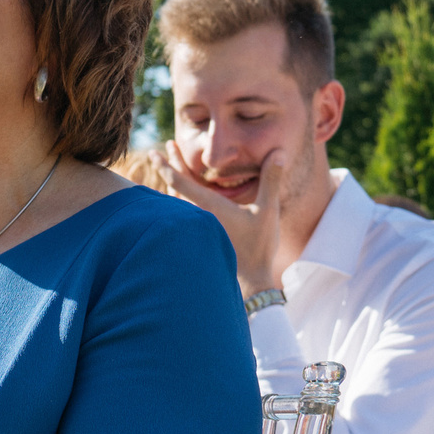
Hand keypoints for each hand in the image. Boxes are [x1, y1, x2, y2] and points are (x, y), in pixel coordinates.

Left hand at [155, 145, 288, 295]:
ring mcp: (194, 230)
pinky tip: (182, 201)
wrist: (250, 283)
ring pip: (175, 203)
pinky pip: (181, 216)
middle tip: (162, 150)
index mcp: (208, 207)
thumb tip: (279, 152)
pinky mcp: (197, 240)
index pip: (179, 181)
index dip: (165, 165)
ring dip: (173, 185)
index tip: (154, 153)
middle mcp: (195, 217)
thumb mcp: (267, 212)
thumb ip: (271, 180)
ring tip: (171, 171)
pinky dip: (177, 203)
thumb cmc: (258, 248)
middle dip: (169, 167)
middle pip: (174, 188)